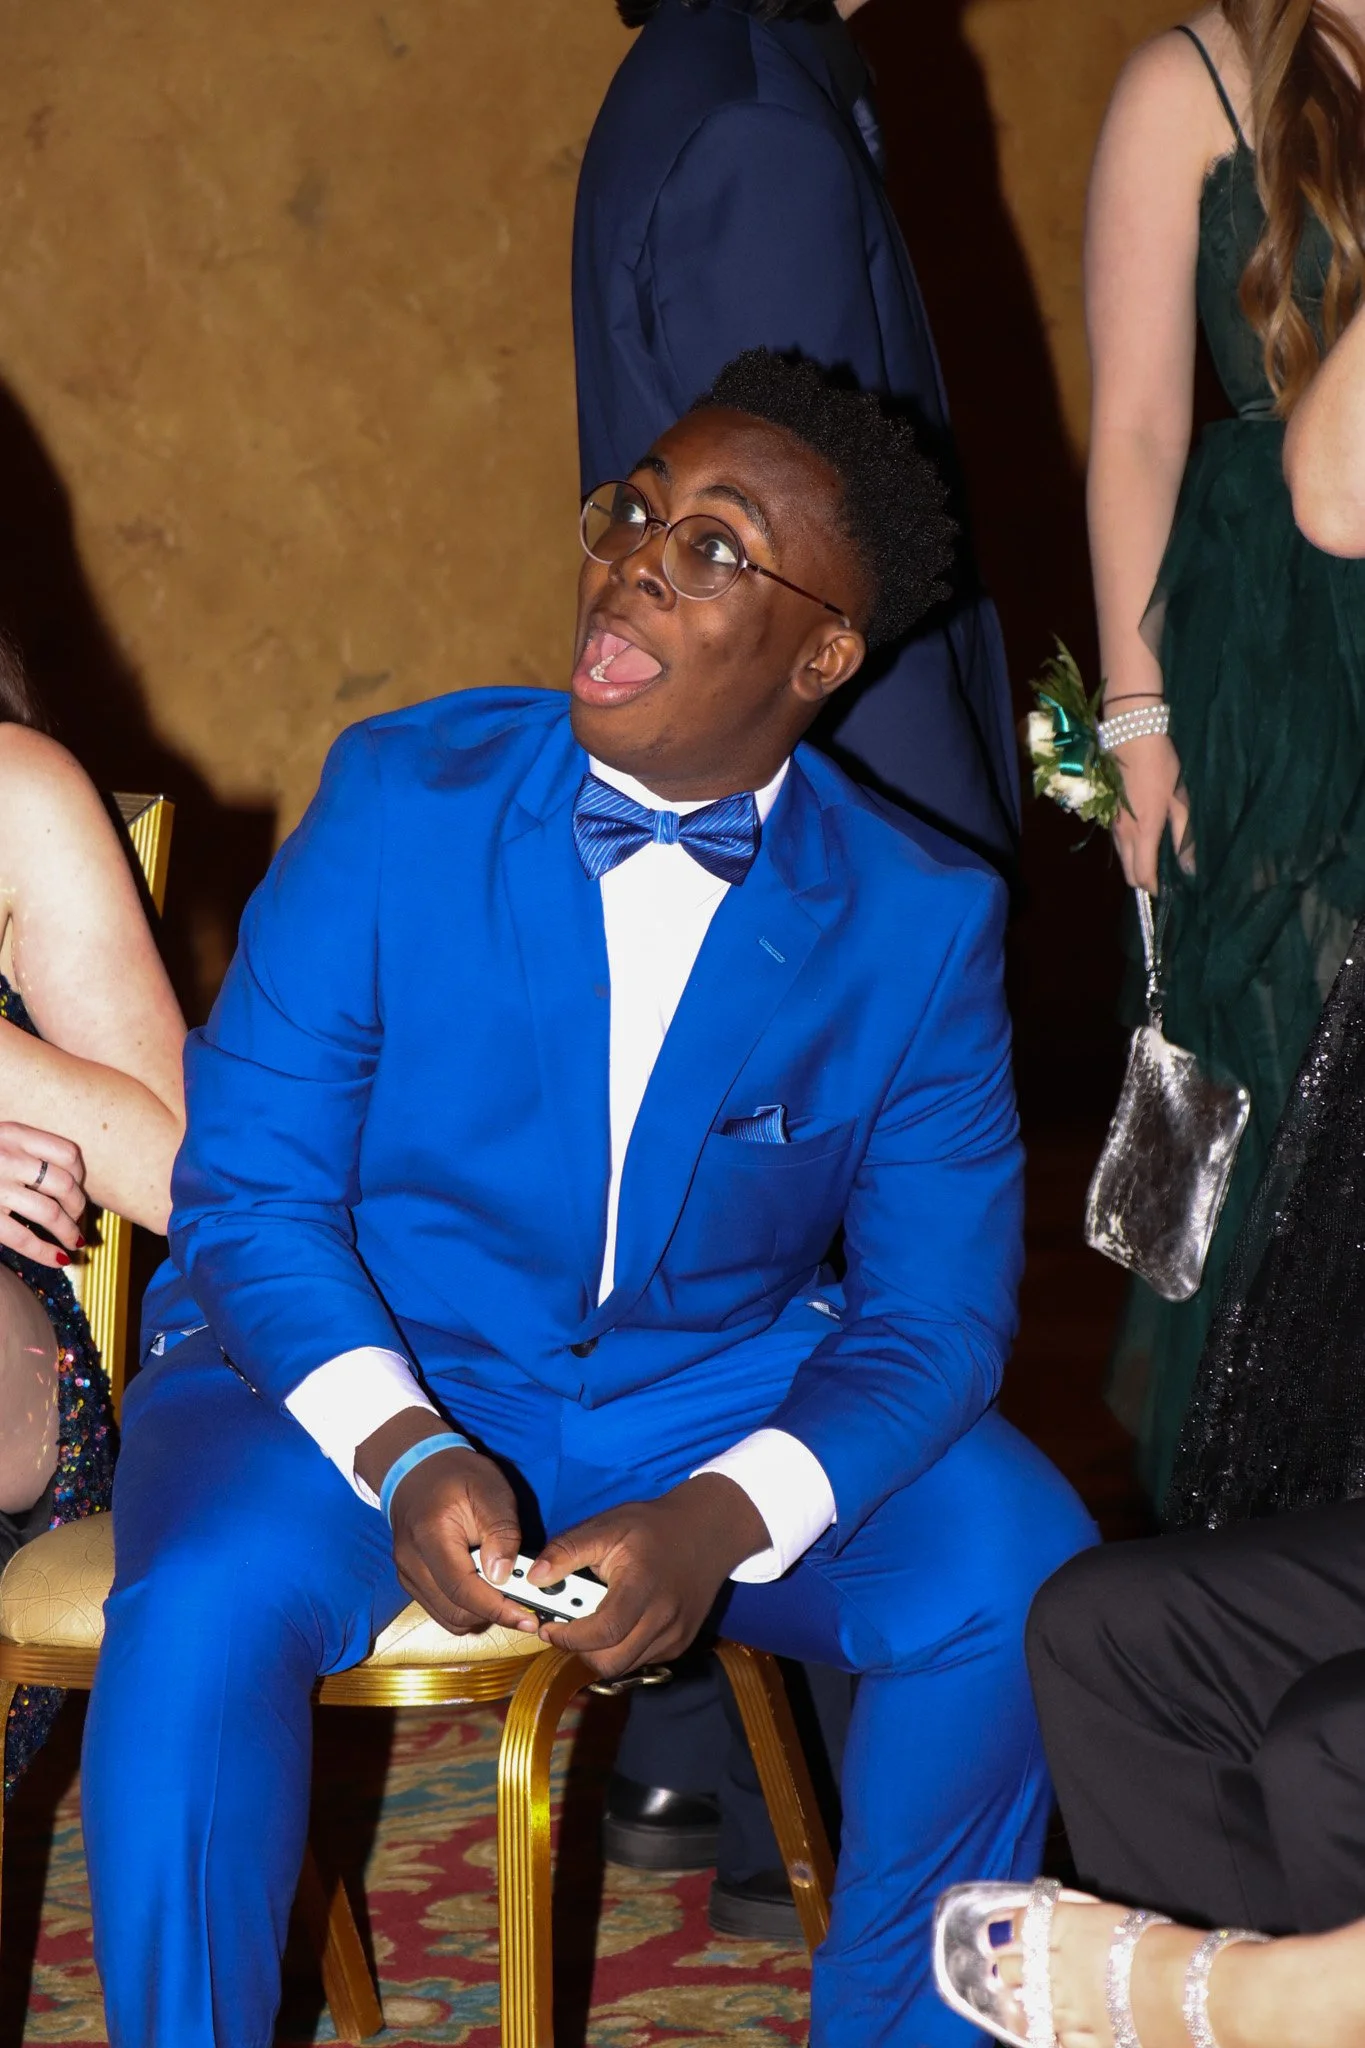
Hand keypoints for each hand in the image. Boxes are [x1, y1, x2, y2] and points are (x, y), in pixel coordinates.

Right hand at [0, 1123, 86, 1267]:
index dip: (80, 1176)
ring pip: (51, 1212)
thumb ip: (21, 1151)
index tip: (78, 1190)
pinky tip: (57, 1259)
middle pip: (65, 1183)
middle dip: (78, 1208)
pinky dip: (45, 1251)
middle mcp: (6, 1157)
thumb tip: (68, 1181)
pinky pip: (23, 1237)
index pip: (67, 1153)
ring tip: (73, 1242)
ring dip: (69, 1231)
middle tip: (78, 1221)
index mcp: (12, 1134)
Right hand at [355, 1409, 538, 1637]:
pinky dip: (467, 1610)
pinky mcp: (411, 1581)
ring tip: (509, 1598)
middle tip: (526, 1606)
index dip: (496, 1608)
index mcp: (430, 1536)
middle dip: (493, 1615)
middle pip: (455, 1612)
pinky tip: (488, 1593)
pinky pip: (441, 1609)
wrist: (416, 1468)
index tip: (528, 1617)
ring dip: (481, 1616)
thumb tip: (503, 1575)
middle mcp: (411, 1563)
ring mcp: (407, 1575)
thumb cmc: (458, 1475)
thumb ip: (501, 1531)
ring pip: (448, 1618)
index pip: (462, 1589)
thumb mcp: (491, 1490)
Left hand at [527, 1473, 769, 1682]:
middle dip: (579, 1650)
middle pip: (611, 1662)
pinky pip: (641, 1660)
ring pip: (624, 1665)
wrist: (708, 1531)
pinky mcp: (681, 1643)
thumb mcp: (608, 1526)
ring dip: (599, 1652)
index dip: (569, 1637)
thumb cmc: (653, 1526)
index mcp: (643, 1586)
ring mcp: (676, 1635)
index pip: (604, 1632)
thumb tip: (534, 1577)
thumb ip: (568, 1550)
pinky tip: (617, 1623)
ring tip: (589, 1623)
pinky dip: (621, 1649)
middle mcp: (664, 1618)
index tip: (547, 1627)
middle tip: (564, 1628)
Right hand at [1109, 731, 1190, 893]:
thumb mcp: (1180, 799)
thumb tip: (1190, 868)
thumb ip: (1184, 836)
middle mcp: (1123, 833)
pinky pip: (1118, 843)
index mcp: (1144, 831)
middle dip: (1144, 881)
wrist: (1131, 735)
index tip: (1169, 890)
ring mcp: (1112, 825)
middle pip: (1128, 873)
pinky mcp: (1107, 815)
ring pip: (1122, 858)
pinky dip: (1130, 850)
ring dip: (1136, 865)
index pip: (1143, 875)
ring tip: (1156, 860)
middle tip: (1163, 879)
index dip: (1155, 888)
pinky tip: (1145, 841)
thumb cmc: (1161, 765)